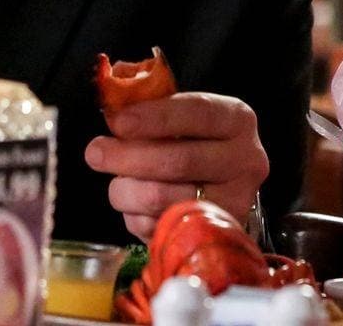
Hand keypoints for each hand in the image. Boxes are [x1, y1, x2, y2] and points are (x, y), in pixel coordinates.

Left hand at [85, 92, 268, 239]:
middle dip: (128, 156)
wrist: (221, 186)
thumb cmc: (194, 142)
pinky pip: (158, 227)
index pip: (197, 113)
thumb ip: (152, 108)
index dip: (155, 117)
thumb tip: (112, 110)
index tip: (117, 121)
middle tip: (95, 152)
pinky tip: (135, 206)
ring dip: (126, 189)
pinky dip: (135, 216)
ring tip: (117, 182)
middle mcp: (246, 161)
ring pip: (163, 198)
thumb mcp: (183, 116)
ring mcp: (234, 202)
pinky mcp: (213, 234)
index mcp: (237, 120)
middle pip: (179, 161)